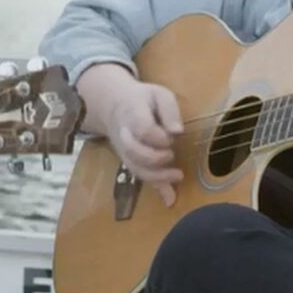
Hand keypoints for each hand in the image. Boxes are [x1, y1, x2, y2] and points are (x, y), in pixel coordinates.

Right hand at [104, 80, 184, 206]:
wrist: (114, 105)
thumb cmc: (143, 99)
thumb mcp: (159, 94)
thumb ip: (169, 110)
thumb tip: (178, 131)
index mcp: (132, 113)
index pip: (142, 129)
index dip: (158, 137)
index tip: (172, 136)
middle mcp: (124, 134)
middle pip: (134, 151)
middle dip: (155, 158)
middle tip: (172, 154)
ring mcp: (124, 150)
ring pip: (135, 167)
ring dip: (157, 176)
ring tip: (178, 175)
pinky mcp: (129, 161)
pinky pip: (139, 175)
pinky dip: (155, 187)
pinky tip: (171, 197)